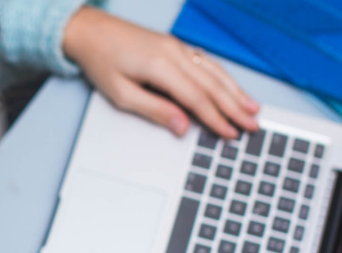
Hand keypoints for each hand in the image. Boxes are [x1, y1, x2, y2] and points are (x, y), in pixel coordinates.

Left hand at [62, 7, 259, 138]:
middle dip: (235, 107)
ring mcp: (177, 47)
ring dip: (235, 90)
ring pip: (214, 71)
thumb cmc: (100, 60)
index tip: (231, 133)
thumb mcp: (121, 93)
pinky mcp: (175, 45)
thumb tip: (183, 126)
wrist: (89, 30)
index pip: (197, 98)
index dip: (216, 118)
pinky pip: (206, 62)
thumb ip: (154, 110)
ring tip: (252, 108)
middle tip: (253, 125)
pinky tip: (232, 86)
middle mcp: (174, 53)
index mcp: (160, 66)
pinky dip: (223, 76)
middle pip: (213, 85)